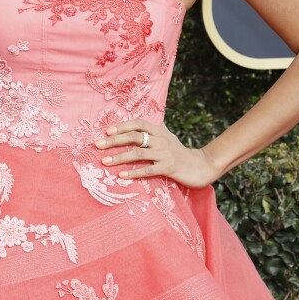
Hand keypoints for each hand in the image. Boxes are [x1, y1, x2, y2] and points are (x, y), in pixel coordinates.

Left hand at [94, 118, 222, 188]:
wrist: (200, 166)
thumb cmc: (179, 152)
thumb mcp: (167, 136)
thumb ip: (153, 130)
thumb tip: (136, 124)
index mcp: (159, 130)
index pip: (138, 124)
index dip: (122, 126)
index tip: (107, 131)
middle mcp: (161, 139)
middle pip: (134, 137)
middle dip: (114, 141)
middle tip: (98, 145)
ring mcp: (164, 154)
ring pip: (138, 153)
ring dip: (119, 157)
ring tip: (105, 161)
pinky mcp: (168, 168)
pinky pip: (147, 170)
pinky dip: (133, 172)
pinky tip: (122, 175)